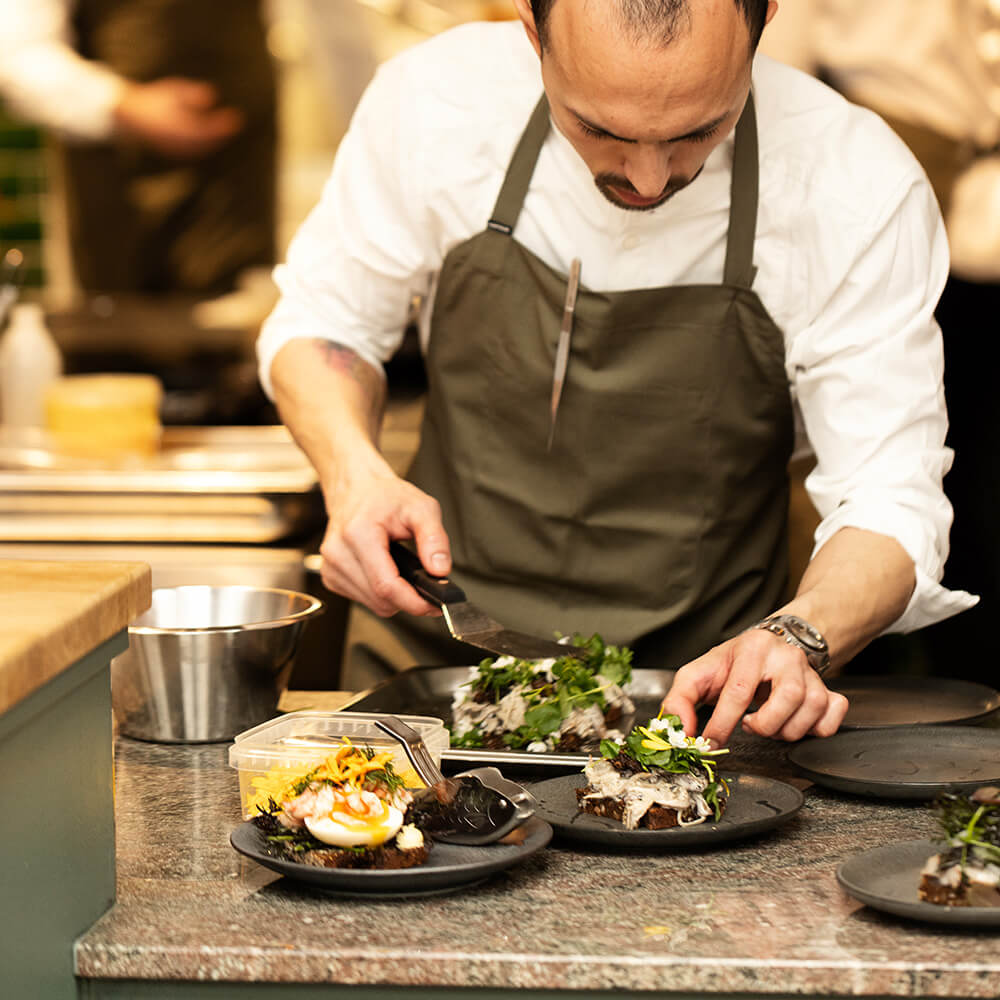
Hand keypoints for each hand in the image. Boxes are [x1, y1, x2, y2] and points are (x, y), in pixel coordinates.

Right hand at [112, 78, 243, 158]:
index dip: (224, 123)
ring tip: (228, 129)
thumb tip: (213, 95)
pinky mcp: (175, 154)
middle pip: (210, 142)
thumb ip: (193, 94)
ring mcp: (178, 151)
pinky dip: (208, 146)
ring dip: (218, 141)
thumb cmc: (153, 99)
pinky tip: (214, 138)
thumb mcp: (173, 91)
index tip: (238, 116)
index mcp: (180, 128)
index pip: (210, 129)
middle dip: (224, 133)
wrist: (129, 116)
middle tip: (236, 122)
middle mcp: (180, 143)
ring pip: (204, 149)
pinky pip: (197, 152)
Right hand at [316, 462, 451, 618]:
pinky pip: (362, 600)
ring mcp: (331, 567)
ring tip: (404, 571)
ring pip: (372, 605)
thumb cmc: (385, 496)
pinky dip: (379, 593)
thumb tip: (440, 570)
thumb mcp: (421, 508)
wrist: (356, 489)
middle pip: (380, 600)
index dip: (414, 602)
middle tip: (426, 584)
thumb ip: (435, 539)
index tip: (433, 604)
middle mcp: (338, 553)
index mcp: (358, 533)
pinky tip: (385, 571)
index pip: (386, 586)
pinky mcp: (330, 576)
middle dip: (408, 599)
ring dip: (394, 597)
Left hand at [660, 628, 848, 745]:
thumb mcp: (698, 674)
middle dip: (765, 724)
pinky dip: (818, 728)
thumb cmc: (731, 664)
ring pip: (813, 708)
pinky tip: (796, 724)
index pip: (739, 691)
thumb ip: (679, 700)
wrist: (764, 647)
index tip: (712, 742)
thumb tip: (680, 729)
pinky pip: (835, 712)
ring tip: (768, 723)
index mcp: (752, 648)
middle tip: (750, 725)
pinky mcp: (827, 687)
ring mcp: (810, 672)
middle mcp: (786, 656)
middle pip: (789, 697)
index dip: (723, 724)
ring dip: (788, 729)